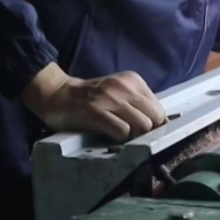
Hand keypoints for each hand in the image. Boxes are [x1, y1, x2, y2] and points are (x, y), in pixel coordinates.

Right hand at [21, 63, 165, 141]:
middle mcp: (124, 86)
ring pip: (142, 126)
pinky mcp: (96, 111)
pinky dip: (119, 138)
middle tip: (131, 135)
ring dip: (133, 136)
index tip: (143, 132)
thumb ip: (138, 105)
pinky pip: (122, 131)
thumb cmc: (91, 99)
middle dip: (146, 132)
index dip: (154, 125)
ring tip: (119, 134)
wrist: (58, 95)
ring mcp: (110, 98)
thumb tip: (161, 126)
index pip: (159, 109)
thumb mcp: (119, 93)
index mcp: (133, 80)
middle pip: (154, 119)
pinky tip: (109, 134)